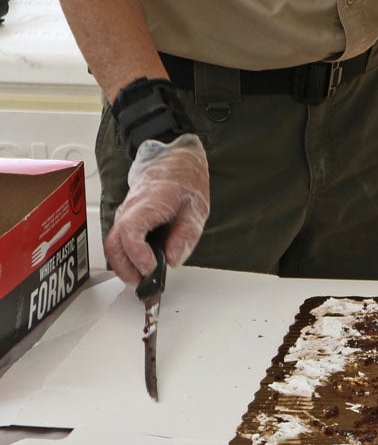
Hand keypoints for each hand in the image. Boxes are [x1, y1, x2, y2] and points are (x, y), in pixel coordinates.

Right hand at [104, 134, 209, 283]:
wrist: (174, 159)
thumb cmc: (185, 180)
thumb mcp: (196, 206)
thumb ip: (186, 234)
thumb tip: (173, 260)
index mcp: (148, 204)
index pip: (130, 233)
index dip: (137, 255)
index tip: (151, 268)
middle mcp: (130, 210)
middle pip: (114, 244)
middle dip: (125, 269)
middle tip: (144, 284)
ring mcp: (125, 214)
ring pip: (113, 245)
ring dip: (124, 266)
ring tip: (143, 279)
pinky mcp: (126, 219)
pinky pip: (119, 241)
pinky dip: (126, 257)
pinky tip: (141, 266)